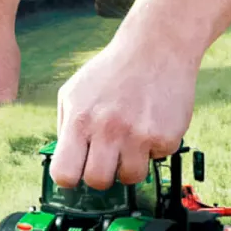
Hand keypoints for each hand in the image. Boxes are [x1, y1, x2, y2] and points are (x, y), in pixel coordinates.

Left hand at [49, 43, 196, 189]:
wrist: (157, 48)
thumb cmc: (113, 70)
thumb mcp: (75, 91)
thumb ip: (65, 127)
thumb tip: (67, 161)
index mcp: (80, 120)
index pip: (65, 173)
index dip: (70, 179)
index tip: (77, 173)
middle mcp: (108, 129)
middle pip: (98, 182)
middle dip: (102, 175)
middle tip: (108, 159)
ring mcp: (139, 135)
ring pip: (130, 177)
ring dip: (130, 165)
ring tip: (132, 142)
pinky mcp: (165, 137)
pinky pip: (156, 160)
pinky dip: (154, 148)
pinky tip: (151, 124)